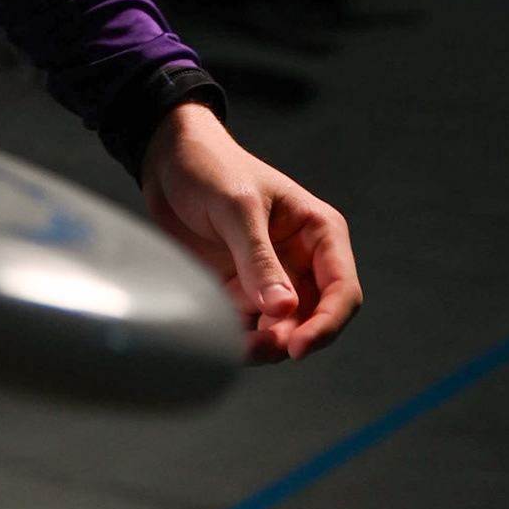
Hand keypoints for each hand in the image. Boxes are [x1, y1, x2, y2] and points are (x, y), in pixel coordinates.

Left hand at [141, 103, 361, 364]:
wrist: (166, 160)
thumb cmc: (210, 167)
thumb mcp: (237, 207)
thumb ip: (259, 258)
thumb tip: (285, 308)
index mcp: (318, 232)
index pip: (342, 289)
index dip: (327, 323)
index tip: (298, 346)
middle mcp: (302, 260)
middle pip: (314, 318)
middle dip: (291, 339)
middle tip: (258, 348)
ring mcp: (273, 278)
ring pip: (283, 329)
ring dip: (265, 345)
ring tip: (239, 348)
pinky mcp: (242, 289)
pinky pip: (251, 326)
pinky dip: (243, 339)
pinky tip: (225, 340)